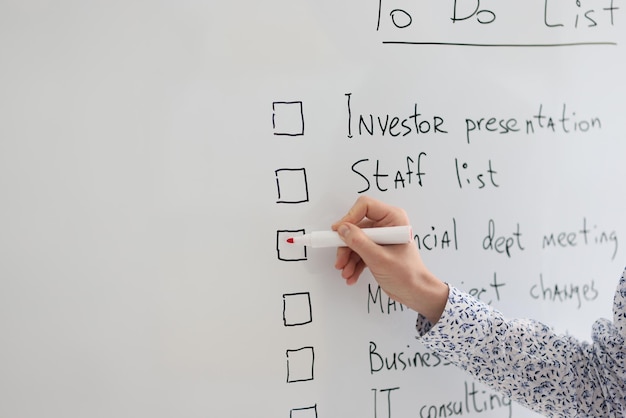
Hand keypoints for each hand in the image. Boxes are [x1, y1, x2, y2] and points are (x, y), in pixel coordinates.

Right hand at [332, 196, 447, 322]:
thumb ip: (359, 242)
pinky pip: (359, 251)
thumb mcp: (379, 258)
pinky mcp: (377, 249)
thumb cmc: (408, 275)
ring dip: (348, 257)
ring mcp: (381, 238)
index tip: (338, 231)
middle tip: (340, 259)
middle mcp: (387, 225)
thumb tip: (342, 230)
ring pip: (355, 240)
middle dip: (346, 245)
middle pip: (357, 226)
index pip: (365, 206)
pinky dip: (353, 263)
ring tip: (346, 272)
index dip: (349, 217)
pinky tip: (351, 275)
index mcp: (394, 219)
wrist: (416, 293)